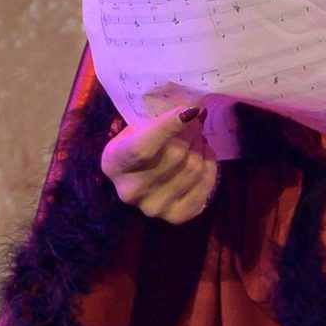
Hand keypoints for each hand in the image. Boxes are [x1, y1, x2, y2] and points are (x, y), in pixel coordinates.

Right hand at [100, 103, 218, 222]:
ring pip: (194, 167)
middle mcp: (131, 190)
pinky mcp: (177, 216)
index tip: (191, 109)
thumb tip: (194, 110)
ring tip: (197, 138)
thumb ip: (156, 118)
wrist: (136, 182)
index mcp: (114, 163)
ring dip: (202, 146)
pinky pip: (206, 184)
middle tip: (195, 120)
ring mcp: (154, 207)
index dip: (169, 127)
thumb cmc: (135, 146)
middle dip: (193, 131)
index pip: (143, 147)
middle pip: (176, 155)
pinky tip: (204, 155)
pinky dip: (211, 164)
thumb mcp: (134, 128)